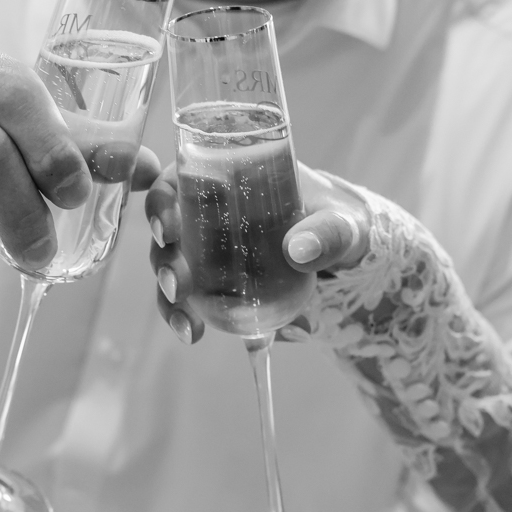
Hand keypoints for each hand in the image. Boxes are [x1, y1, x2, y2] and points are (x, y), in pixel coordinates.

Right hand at [145, 162, 368, 343]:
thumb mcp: (343, 225)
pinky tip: (191, 334)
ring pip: (172, 266)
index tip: (169, 230)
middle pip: (168, 228)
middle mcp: (212, 211)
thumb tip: (297, 250)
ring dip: (169, 295)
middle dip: (164, 259)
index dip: (161, 202)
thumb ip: (328, 233)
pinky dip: (185, 316)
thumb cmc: (343, 225)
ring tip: (187, 323)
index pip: (180, 179)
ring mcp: (210, 248)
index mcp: (233, 177)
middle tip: (179, 285)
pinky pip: (191, 297)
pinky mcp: (216, 282)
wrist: (350, 260)